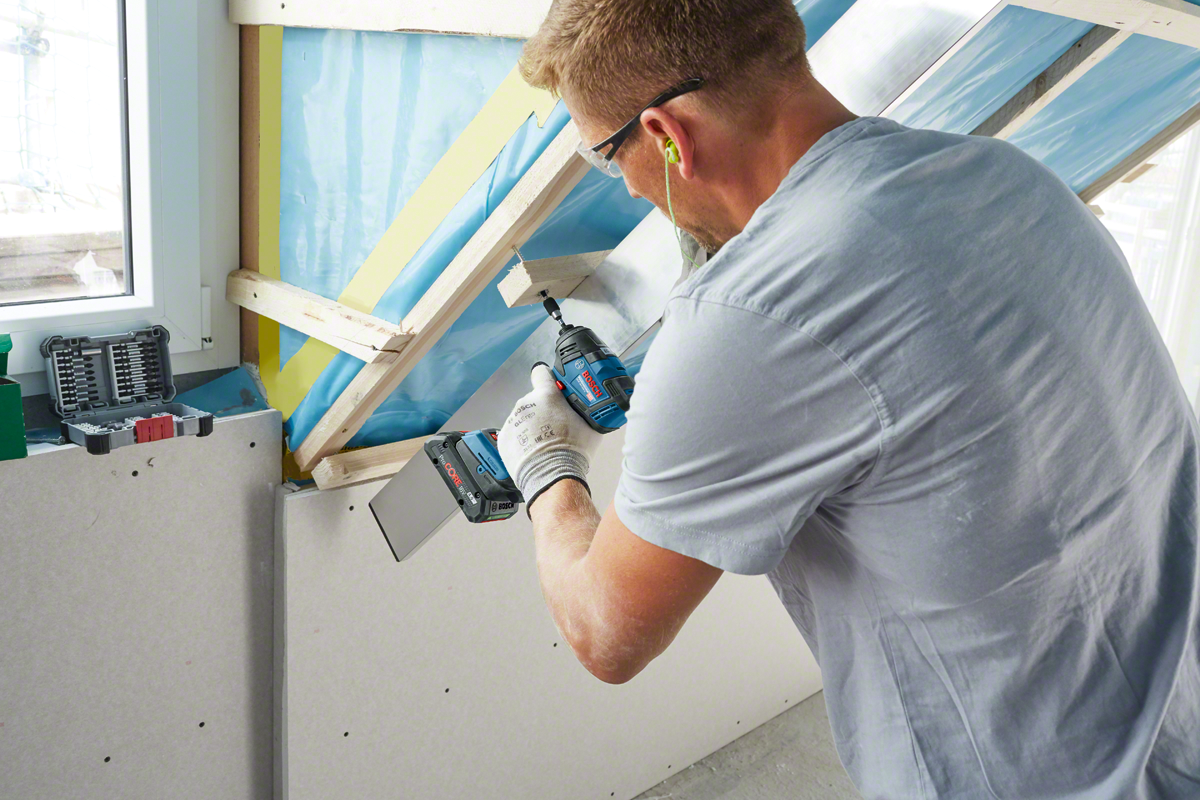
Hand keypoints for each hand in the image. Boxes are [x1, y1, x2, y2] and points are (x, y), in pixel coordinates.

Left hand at [498, 363, 602, 510]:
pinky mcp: (505, 438)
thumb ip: (585, 410)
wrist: (552, 476)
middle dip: (544, 409)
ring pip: (524, 418)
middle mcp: (526, 404)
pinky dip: (522, 441)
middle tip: (557, 425)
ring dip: (532, 426)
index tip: (552, 384)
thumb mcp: (589, 426)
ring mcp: (513, 421)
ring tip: (546, 442)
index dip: (548, 377)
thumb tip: (591, 407)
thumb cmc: (571, 451)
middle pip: (535, 400)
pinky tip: (535, 450)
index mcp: (547, 396)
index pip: (542, 372)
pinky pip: (515, 434)